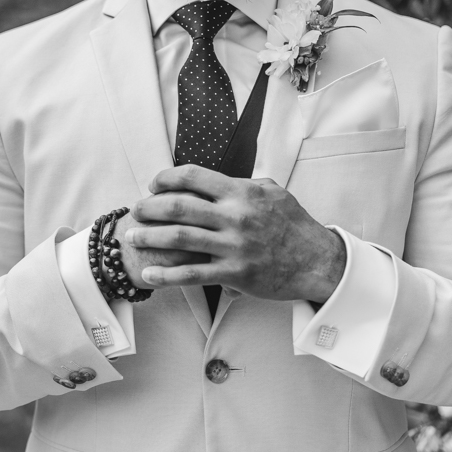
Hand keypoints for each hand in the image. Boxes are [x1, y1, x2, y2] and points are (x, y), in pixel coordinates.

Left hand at [125, 166, 345, 301]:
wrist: (318, 262)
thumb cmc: (295, 226)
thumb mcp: (273, 192)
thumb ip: (243, 184)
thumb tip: (217, 180)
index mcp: (242, 192)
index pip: (194, 177)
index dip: (167, 179)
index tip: (154, 185)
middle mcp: (235, 217)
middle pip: (179, 207)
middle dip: (150, 207)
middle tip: (137, 210)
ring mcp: (234, 246)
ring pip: (180, 239)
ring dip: (150, 237)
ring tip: (133, 237)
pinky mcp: (235, 274)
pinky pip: (193, 274)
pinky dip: (167, 274)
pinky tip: (149, 274)